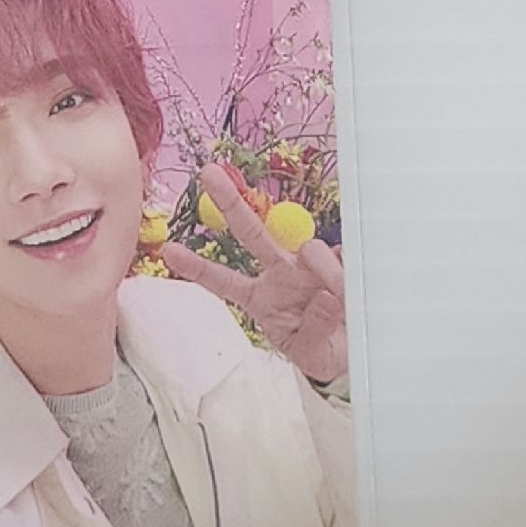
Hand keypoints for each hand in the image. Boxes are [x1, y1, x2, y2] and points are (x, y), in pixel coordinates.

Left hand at [160, 163, 346, 383]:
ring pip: (308, 249)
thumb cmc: (321, 351)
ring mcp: (309, 267)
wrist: (355, 352)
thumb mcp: (308, 352)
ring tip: (338, 298)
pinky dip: (349, 275)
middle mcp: (280, 274)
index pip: (224, 281)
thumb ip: (312, 329)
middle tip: (209, 174)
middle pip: (251, 233)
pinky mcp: (340, 263)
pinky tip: (356, 288)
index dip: (198, 266)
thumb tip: (324, 297)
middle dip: (230, 202)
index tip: (169, 251)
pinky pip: (344, 261)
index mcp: (261, 298)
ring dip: (324, 271)